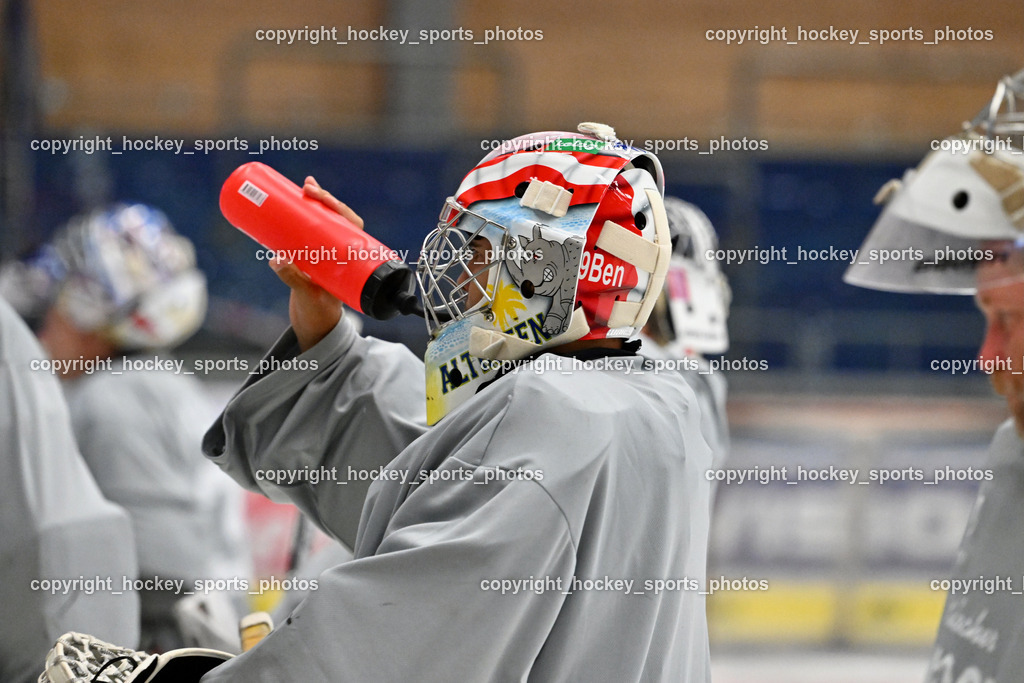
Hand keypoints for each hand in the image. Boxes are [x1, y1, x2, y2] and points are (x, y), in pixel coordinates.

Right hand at [268, 177, 364, 351]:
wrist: (315, 325)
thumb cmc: (318, 311)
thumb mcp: (307, 294)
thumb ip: (293, 278)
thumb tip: (277, 259)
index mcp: (350, 259)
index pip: (351, 226)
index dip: (340, 208)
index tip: (325, 198)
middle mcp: (340, 253)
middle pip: (337, 218)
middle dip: (325, 199)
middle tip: (308, 186)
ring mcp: (326, 252)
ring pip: (324, 221)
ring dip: (316, 202)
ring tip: (305, 185)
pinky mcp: (311, 254)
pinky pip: (309, 231)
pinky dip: (303, 214)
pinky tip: (297, 196)